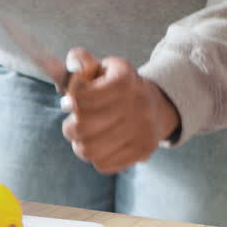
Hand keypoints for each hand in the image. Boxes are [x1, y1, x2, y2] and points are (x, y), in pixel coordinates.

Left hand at [60, 48, 180, 173]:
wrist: (156, 106)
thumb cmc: (116, 87)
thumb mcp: (101, 68)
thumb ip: (80, 62)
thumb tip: (73, 66)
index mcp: (123, 80)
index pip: (81, 97)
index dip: (71, 100)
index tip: (70, 101)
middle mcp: (136, 105)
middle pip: (81, 127)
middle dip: (71, 126)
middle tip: (75, 122)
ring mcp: (141, 130)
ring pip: (88, 150)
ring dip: (80, 144)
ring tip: (85, 136)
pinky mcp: (143, 151)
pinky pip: (103, 165)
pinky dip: (96, 157)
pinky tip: (101, 146)